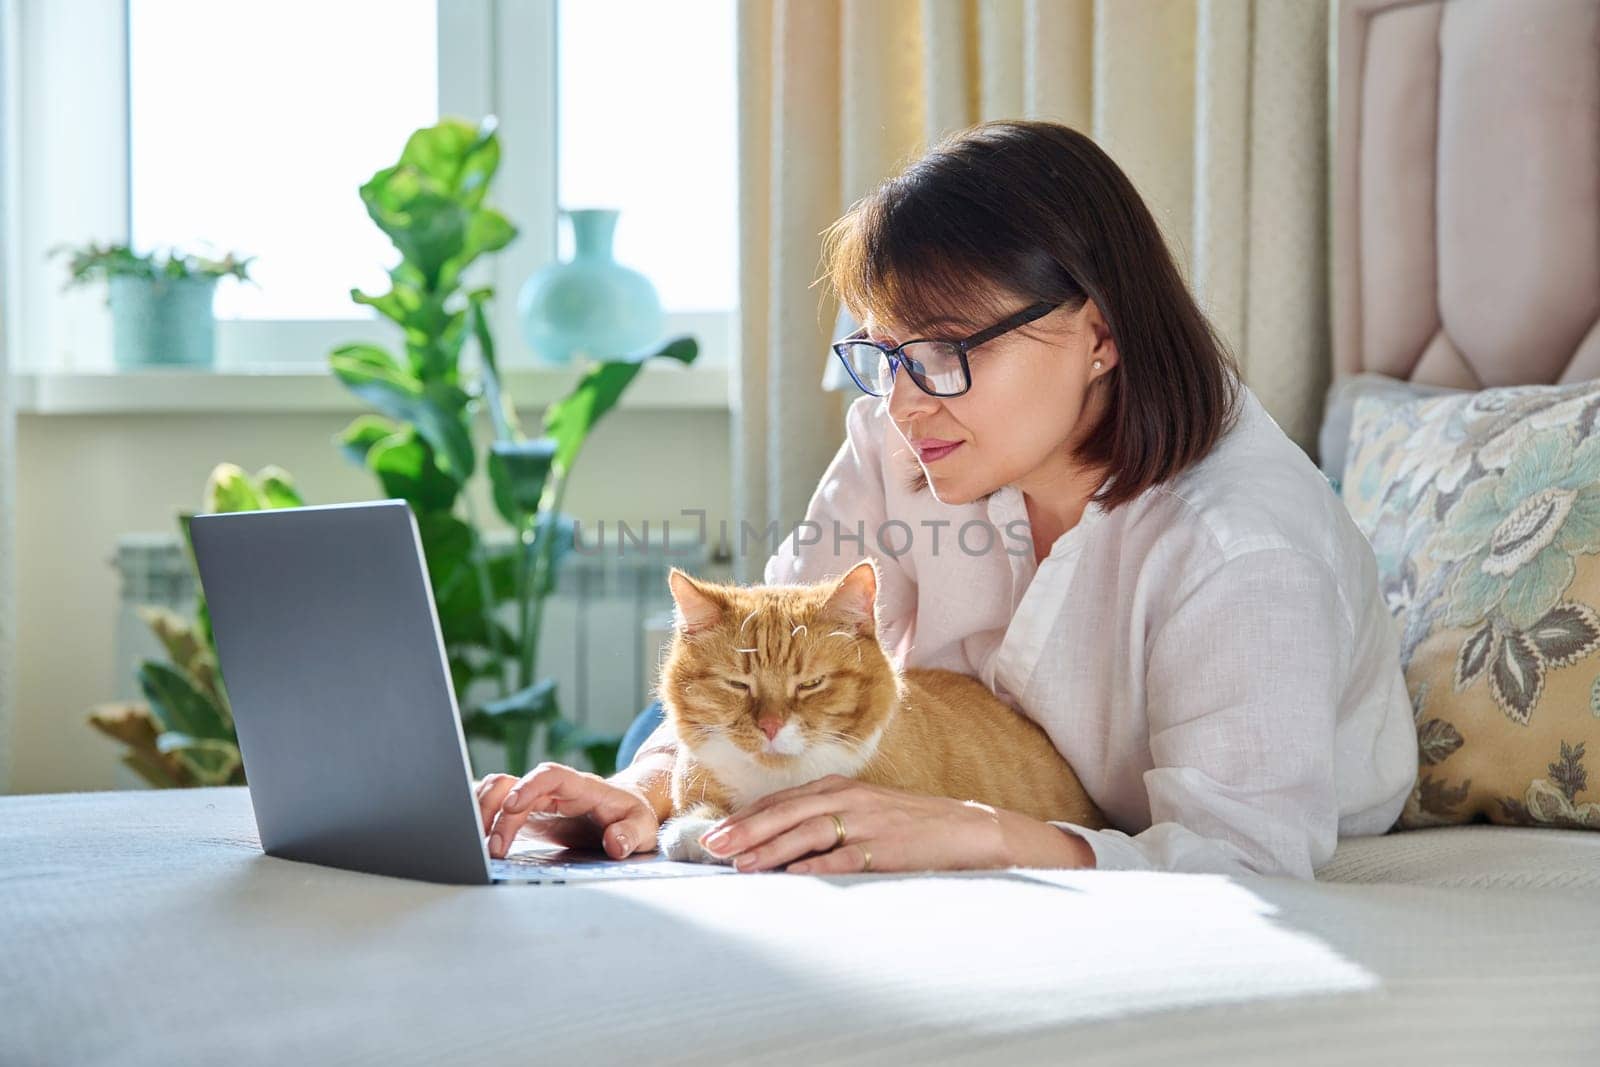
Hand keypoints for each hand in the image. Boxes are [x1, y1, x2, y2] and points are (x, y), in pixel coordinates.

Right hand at [476, 763, 659, 859]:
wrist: (624, 814)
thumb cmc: (632, 818)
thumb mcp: (642, 828)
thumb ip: (630, 834)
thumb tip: (614, 844)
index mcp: (581, 786)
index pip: (550, 774)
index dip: (528, 786)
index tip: (512, 807)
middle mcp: (553, 789)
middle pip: (513, 784)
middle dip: (497, 813)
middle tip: (494, 849)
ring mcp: (536, 800)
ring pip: (498, 790)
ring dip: (483, 813)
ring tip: (481, 847)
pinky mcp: (526, 814)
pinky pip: (496, 805)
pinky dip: (481, 818)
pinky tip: (476, 840)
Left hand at [696, 774, 1015, 873]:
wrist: (970, 831)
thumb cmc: (911, 827)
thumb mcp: (864, 814)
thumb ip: (825, 823)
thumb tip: (779, 848)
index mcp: (839, 788)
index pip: (781, 802)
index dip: (745, 818)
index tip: (712, 834)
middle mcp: (848, 798)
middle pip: (786, 812)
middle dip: (745, 830)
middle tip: (711, 847)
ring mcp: (868, 821)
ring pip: (809, 831)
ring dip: (772, 848)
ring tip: (741, 865)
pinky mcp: (888, 846)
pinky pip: (847, 856)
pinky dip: (819, 865)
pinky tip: (794, 876)